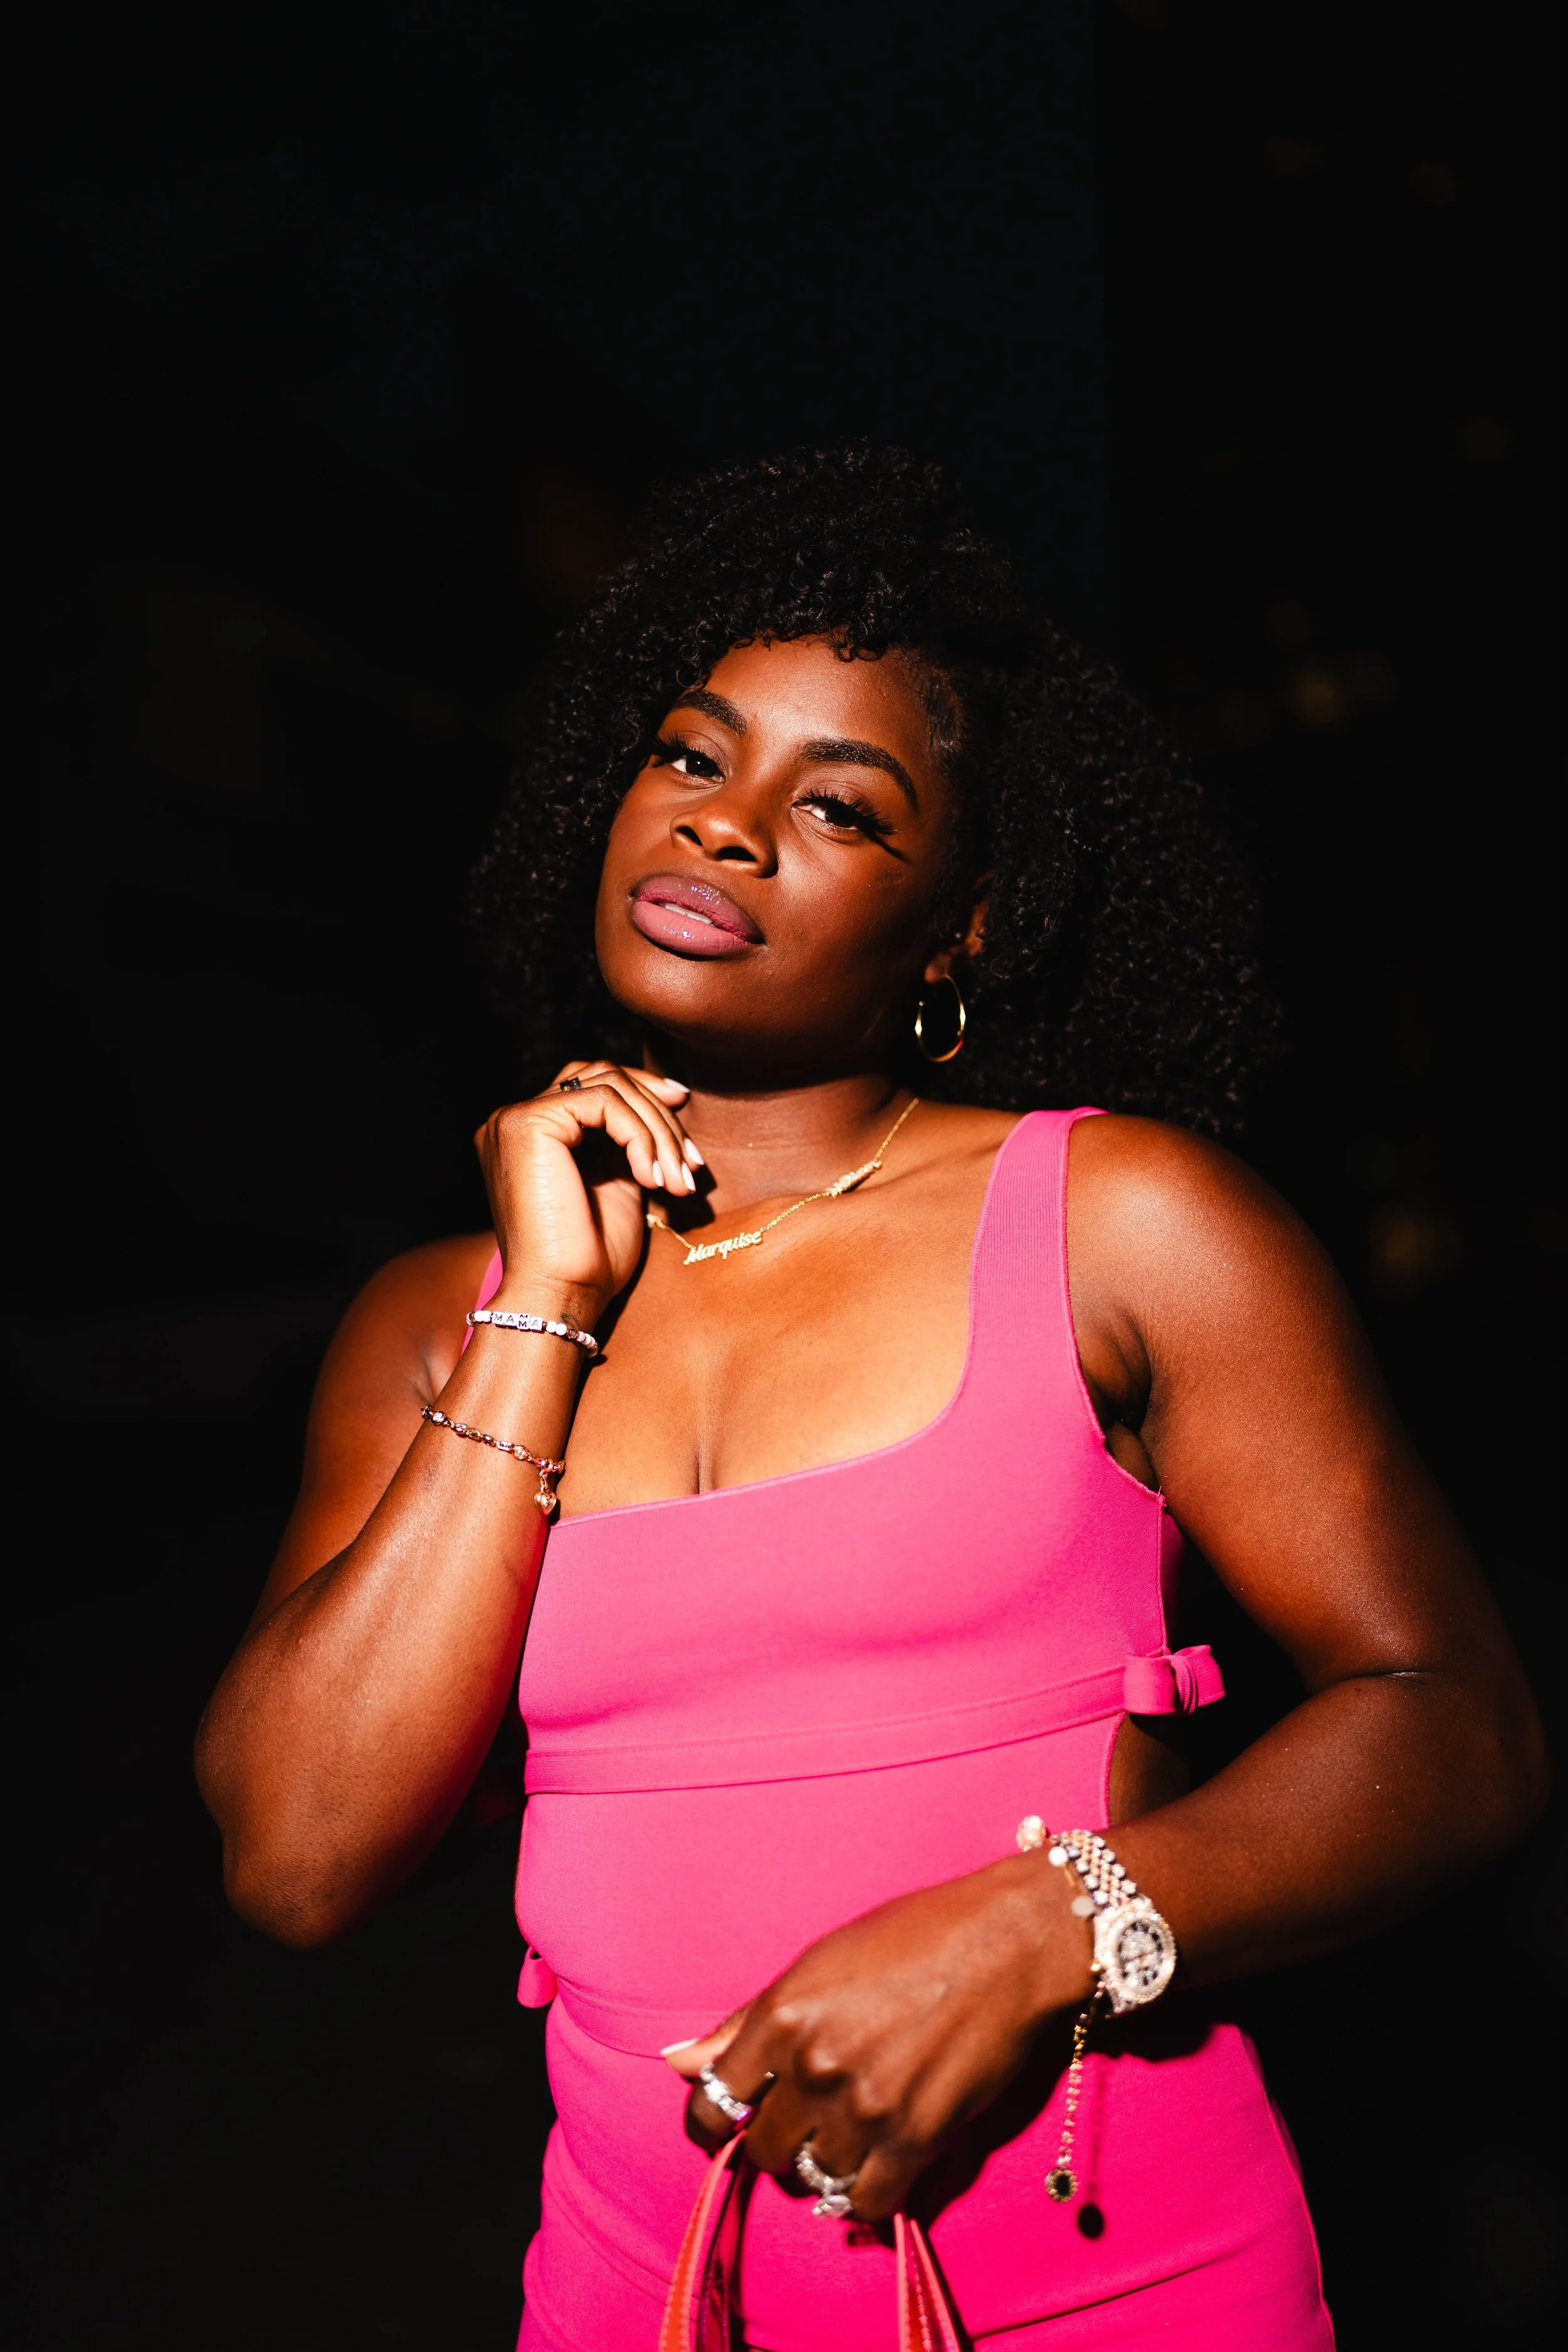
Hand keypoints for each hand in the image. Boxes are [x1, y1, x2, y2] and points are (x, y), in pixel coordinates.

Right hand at [473, 1061, 701, 1323]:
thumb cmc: (591, 1257)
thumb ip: (628, 1141)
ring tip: (679, 1181)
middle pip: (603, 1076)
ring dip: (657, 1131)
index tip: (686, 1118)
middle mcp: (513, 1120)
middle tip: (692, 1165)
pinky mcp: (526, 1123)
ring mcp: (515, 1119)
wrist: (562, 1296)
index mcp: (531, 1135)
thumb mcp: (619, 1184)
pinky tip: (651, 1178)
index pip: (593, 1085)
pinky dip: (639, 1136)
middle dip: (659, 1114)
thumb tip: (667, 1099)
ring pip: (609, 1085)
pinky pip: (604, 1102)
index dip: (645, 1095)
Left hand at [666, 1853, 1092, 2221]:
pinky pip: (868, 2202)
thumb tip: (675, 2061)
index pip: (711, 2104)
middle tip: (810, 2118)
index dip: (715, 2123)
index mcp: (782, 2015)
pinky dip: (867, 2194)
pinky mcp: (917, 2138)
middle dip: (780, 2140)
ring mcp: (865, 2107)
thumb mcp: (817, 1963)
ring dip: (827, 2165)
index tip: (732, 2124)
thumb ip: (744, 2021)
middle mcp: (815, 2065)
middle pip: (764, 2149)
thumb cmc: (914, 1937)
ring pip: (814, 2179)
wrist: (1007, 1944)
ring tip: (853, 2132)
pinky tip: (879, 2166)